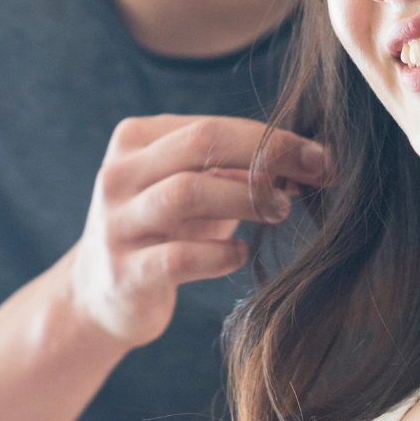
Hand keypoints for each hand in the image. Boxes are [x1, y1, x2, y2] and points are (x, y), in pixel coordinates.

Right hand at [68, 115, 329, 347]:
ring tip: (282, 210)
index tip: (320, 157)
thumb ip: (238, 169)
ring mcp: (116, 224)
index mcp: (134, 140)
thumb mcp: (195, 190)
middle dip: (267, 154)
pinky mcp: (124, 273)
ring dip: (246, 198)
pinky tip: (240, 255)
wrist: (99, 295)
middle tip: (314, 173)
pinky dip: (220, 254)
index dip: (271, 138)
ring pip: (186, 192)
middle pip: (200, 144)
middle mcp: (118, 174)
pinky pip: (179, 257)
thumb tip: (309, 159)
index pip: (211, 125)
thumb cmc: (164, 232)